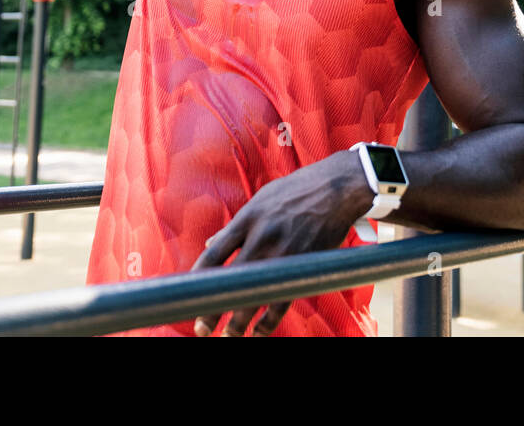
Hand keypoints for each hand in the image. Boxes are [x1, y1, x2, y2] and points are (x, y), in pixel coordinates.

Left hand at [190, 149, 373, 336]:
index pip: (215, 252)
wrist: (338, 188)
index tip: (186, 295)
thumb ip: (237, 225)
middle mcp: (262, 237)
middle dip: (213, 308)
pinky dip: (270, 319)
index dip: (198, 276)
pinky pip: (283, 299)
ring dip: (239, 320)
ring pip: (256, 295)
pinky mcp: (303, 265)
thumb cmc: (297, 190)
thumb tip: (211, 244)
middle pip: (231, 280)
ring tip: (228, 336)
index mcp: (248, 218)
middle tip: (201, 328)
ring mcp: (283, 253)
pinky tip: (259, 331)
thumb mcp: (262, 199)